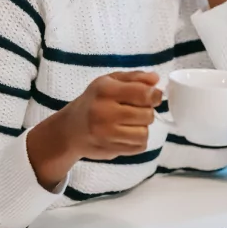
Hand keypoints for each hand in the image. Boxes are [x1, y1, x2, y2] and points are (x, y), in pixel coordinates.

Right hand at [27, 71, 161, 189]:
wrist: (70, 130)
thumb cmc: (94, 101)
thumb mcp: (110, 81)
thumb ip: (135, 78)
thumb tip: (156, 79)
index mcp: (105, 90)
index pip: (143, 94)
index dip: (155, 95)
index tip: (154, 96)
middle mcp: (104, 112)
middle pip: (147, 115)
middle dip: (147, 112)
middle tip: (135, 111)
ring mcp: (105, 133)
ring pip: (144, 133)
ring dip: (142, 128)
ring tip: (130, 123)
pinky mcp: (109, 149)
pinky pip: (139, 147)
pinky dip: (137, 141)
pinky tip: (126, 134)